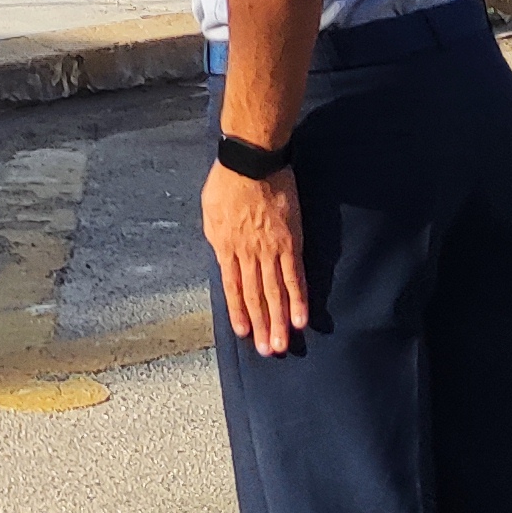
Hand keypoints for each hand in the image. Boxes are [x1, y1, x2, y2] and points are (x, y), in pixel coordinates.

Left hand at [201, 158, 308, 353]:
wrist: (251, 161)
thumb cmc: (227, 181)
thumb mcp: (210, 212)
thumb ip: (218, 239)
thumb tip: (222, 258)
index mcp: (224, 246)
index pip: (232, 287)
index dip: (238, 311)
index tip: (245, 333)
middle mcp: (247, 253)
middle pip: (254, 296)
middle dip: (262, 325)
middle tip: (269, 351)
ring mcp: (269, 250)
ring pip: (274, 292)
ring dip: (279, 321)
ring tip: (283, 344)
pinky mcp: (290, 243)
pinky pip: (294, 276)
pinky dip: (298, 299)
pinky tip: (301, 319)